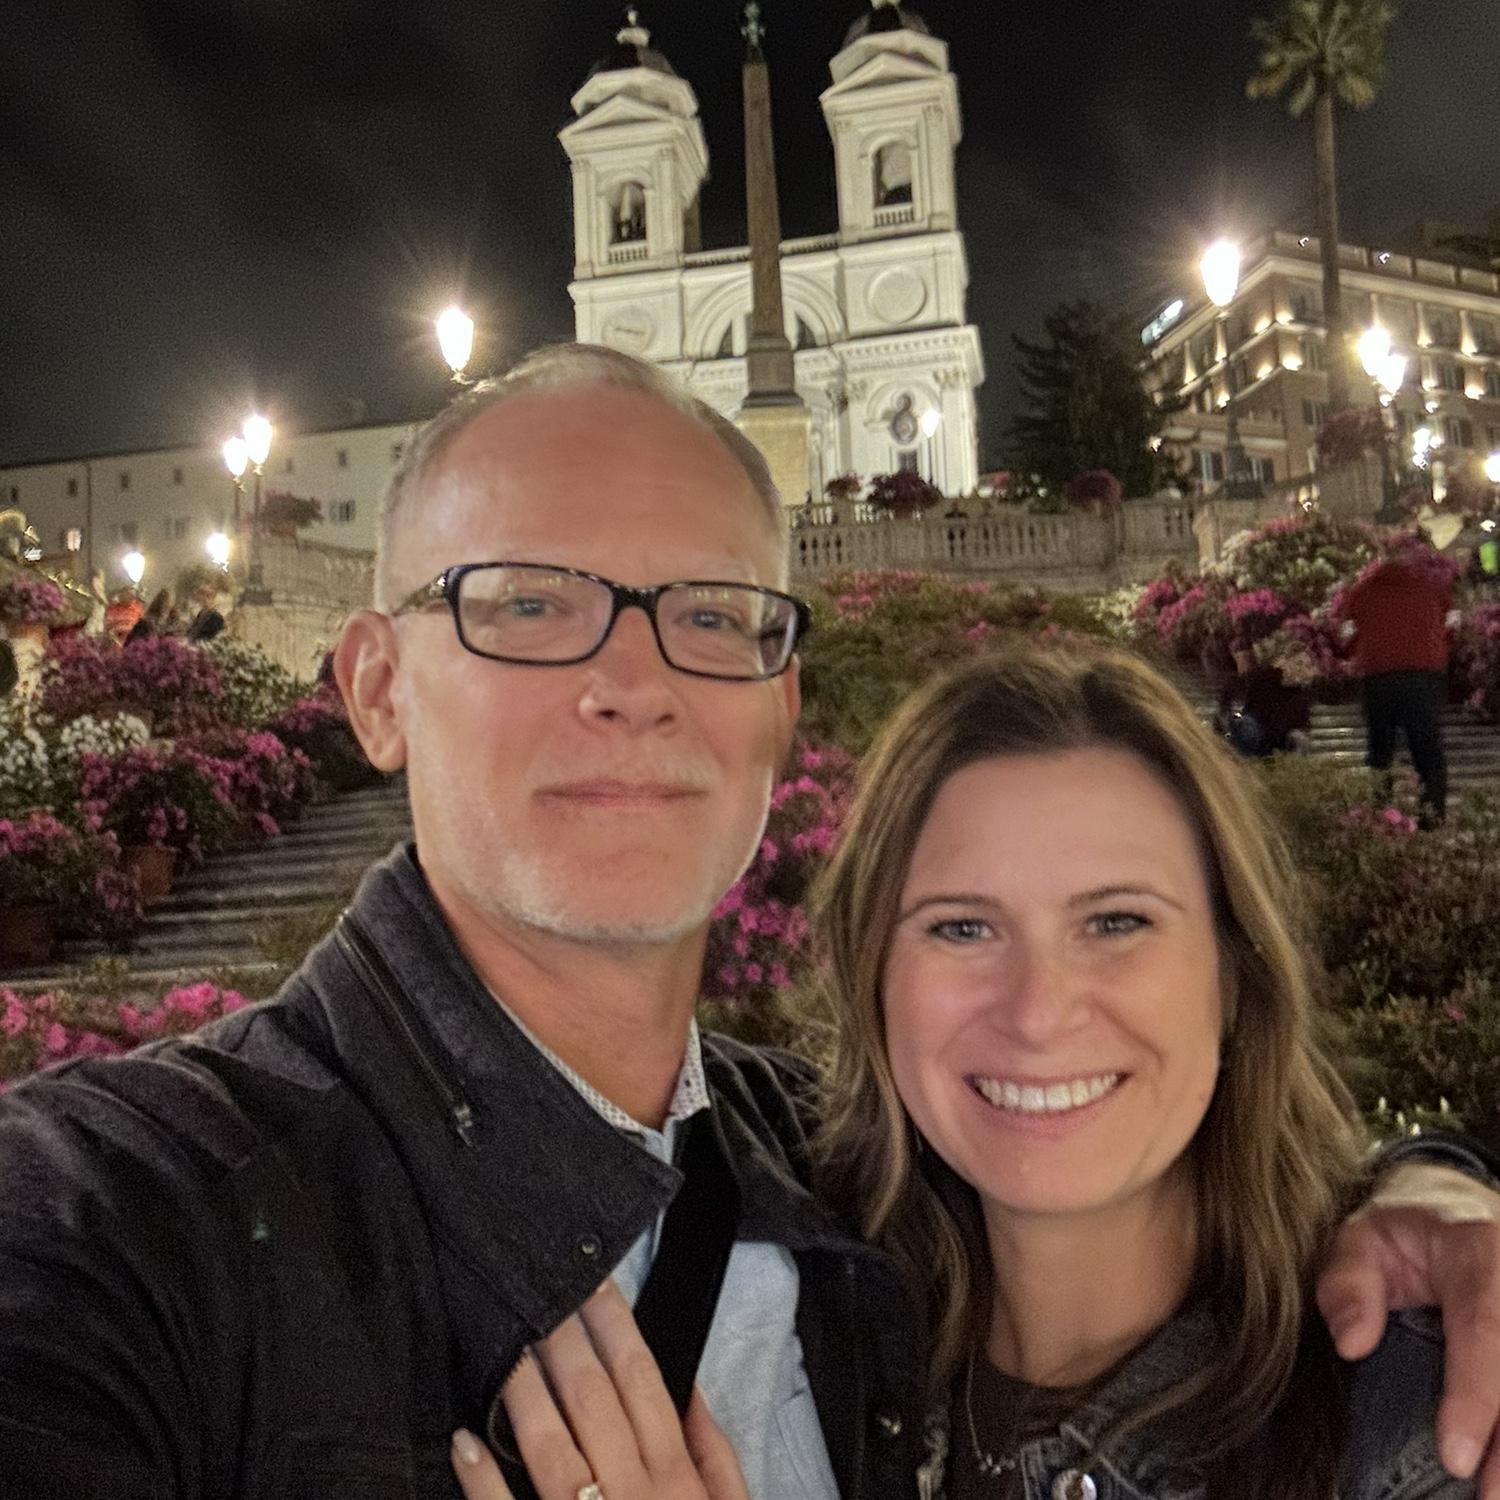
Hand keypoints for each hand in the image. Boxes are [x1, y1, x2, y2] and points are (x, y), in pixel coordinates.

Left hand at [450, 1280, 749, 1499]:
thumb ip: (716, 1455)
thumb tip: (688, 1388)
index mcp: (678, 1482)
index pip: (642, 1381)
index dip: (616, 1325)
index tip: (593, 1279)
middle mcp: (634, 1498)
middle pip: (593, 1399)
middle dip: (565, 1336)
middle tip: (539, 1286)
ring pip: (551, 1447)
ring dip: (524, 1390)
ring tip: (504, 1342)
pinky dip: (483, 1481)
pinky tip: (463, 1439)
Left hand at [1316, 1167, 1499, 1494]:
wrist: (1458, 1208)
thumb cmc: (1406, 1229)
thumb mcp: (1361, 1233)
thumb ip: (1347, 1280)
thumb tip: (1350, 1344)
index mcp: (1482, 1252)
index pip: (1484, 1327)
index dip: (1475, 1395)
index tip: (1455, 1455)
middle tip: (1486, 1497)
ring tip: (1493, 1495)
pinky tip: (1499, 1468)